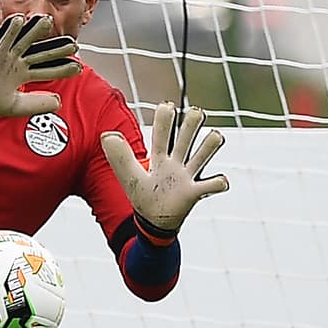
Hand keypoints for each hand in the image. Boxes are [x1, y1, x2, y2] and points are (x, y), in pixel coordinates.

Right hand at [0, 13, 81, 116]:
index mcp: (22, 73)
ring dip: (36, 31)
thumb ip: (36, 104)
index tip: (78, 68)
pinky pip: (3, 39)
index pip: (46, 69)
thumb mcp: (16, 106)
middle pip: (41, 53)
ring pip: (25, 41)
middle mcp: (17, 62)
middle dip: (57, 49)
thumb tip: (58, 102)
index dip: (61, 69)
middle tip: (74, 45)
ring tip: (48, 21)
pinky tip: (19, 19)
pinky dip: (10, 29)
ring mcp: (6, 56)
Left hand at [101, 101, 229, 237]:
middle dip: (191, 125)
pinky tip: (220, 181)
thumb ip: (119, 157)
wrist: (154, 221)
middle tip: (197, 112)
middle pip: (186, 139)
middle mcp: (176, 163)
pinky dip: (218, 182)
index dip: (165, 120)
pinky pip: (211, 185)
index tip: (167, 105)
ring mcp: (187, 176)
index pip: (162, 135)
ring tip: (215, 136)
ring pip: (202, 155)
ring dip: (209, 145)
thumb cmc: (144, 195)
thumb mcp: (129, 176)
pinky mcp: (195, 192)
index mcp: (159, 158)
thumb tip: (106, 134)